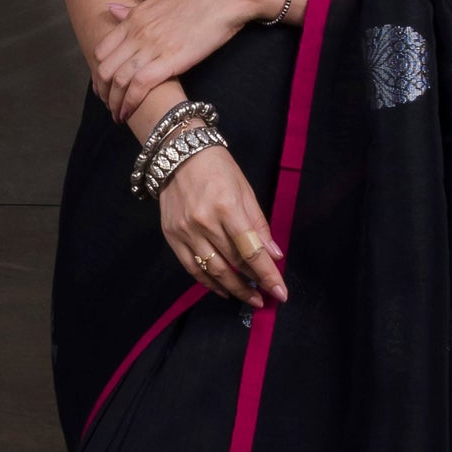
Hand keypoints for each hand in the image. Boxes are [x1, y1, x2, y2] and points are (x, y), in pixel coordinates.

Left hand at [93, 0, 317, 122]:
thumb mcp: (158, 0)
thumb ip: (133, 10)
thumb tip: (112, 9)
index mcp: (133, 18)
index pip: (102, 50)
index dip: (99, 73)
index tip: (104, 87)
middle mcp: (137, 33)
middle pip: (105, 69)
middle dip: (103, 92)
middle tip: (109, 106)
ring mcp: (152, 46)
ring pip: (119, 80)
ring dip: (115, 103)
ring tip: (118, 116)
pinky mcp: (170, 60)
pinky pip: (139, 85)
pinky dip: (130, 102)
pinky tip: (129, 114)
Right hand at [156, 142, 286, 310]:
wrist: (178, 153)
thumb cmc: (218, 168)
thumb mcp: (245, 191)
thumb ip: (259, 226)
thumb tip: (273, 256)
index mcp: (227, 208)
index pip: (251, 251)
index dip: (267, 275)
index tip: (280, 292)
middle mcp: (204, 223)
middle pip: (234, 264)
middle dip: (253, 284)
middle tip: (266, 296)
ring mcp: (185, 232)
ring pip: (213, 271)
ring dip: (233, 289)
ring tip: (250, 298)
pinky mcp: (171, 237)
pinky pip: (192, 268)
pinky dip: (209, 283)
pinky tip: (223, 290)